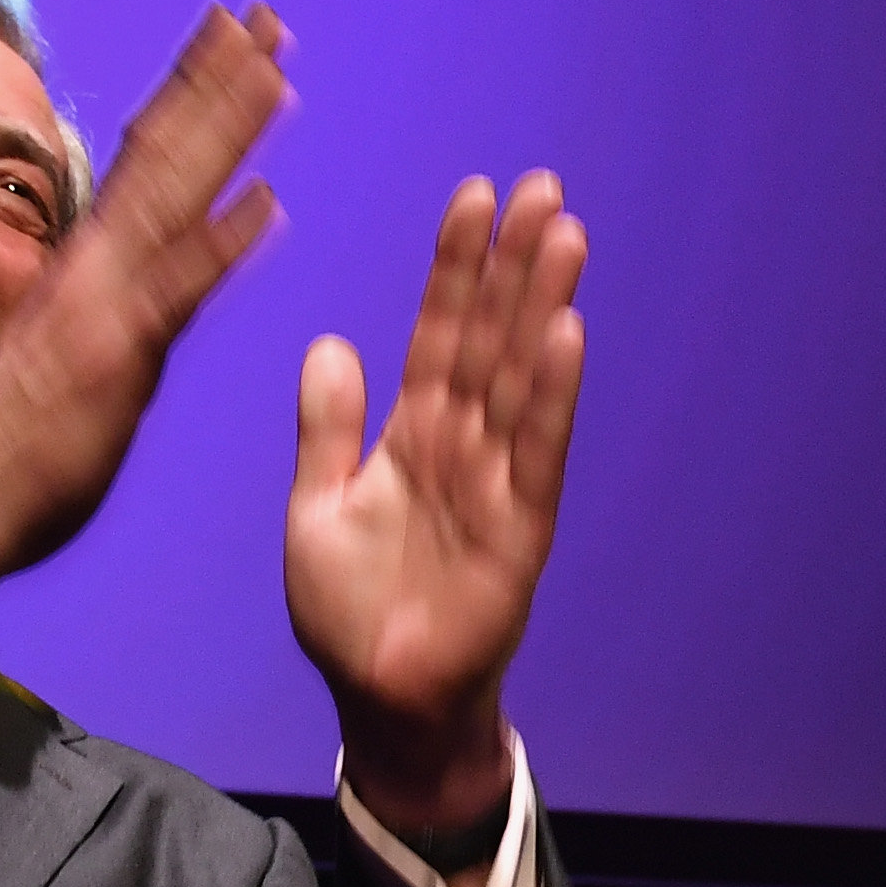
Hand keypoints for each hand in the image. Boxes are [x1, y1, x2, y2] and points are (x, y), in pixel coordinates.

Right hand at [0, 4, 291, 648]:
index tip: (230, 40)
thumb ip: (72, 306)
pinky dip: (221, 248)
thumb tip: (68, 264)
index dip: (189, 96)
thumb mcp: (56, 359)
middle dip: (218, 80)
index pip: (147, 162)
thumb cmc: (11, 452)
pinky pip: (177, 293)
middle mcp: (97, 269)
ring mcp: (105, 306)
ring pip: (174, 197)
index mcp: (90, 269)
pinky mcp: (114, 356)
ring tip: (276, 69)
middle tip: (268, 15)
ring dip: (225, 130)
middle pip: (167, 153)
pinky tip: (268, 206)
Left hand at [291, 171, 591, 830]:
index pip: (440, 334)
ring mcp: (496, 486)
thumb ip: (327, 429)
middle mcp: (463, 449)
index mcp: (412, 437)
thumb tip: (332, 345)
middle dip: (514, 265)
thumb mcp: (316, 507)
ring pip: (523, 380)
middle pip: (492, 339)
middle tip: (542, 186)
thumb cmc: (349, 615)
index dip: (456, 268)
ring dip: (543, 307)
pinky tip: (569, 334)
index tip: (474, 197)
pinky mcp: (519, 532)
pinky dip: (554, 394)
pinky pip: (538, 451)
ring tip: (564, 235)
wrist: (379, 700)